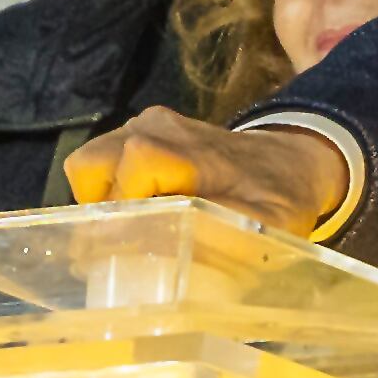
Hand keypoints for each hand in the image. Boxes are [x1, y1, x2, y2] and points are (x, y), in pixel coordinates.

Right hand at [62, 108, 349, 236]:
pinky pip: (100, 163)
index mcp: (188, 150)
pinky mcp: (139, 131)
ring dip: (101, 203)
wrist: (289, 158)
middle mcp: (157, 128)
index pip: (130, 167)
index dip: (120, 211)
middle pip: (90, 165)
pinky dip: (108, 191)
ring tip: (137, 229)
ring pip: (88, 164)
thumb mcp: (267, 223)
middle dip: (98, 210)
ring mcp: (144, 124)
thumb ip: (223, 235)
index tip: (130, 247)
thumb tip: (168, 253)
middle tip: (128, 241)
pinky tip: (143, 210)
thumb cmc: (279, 195)